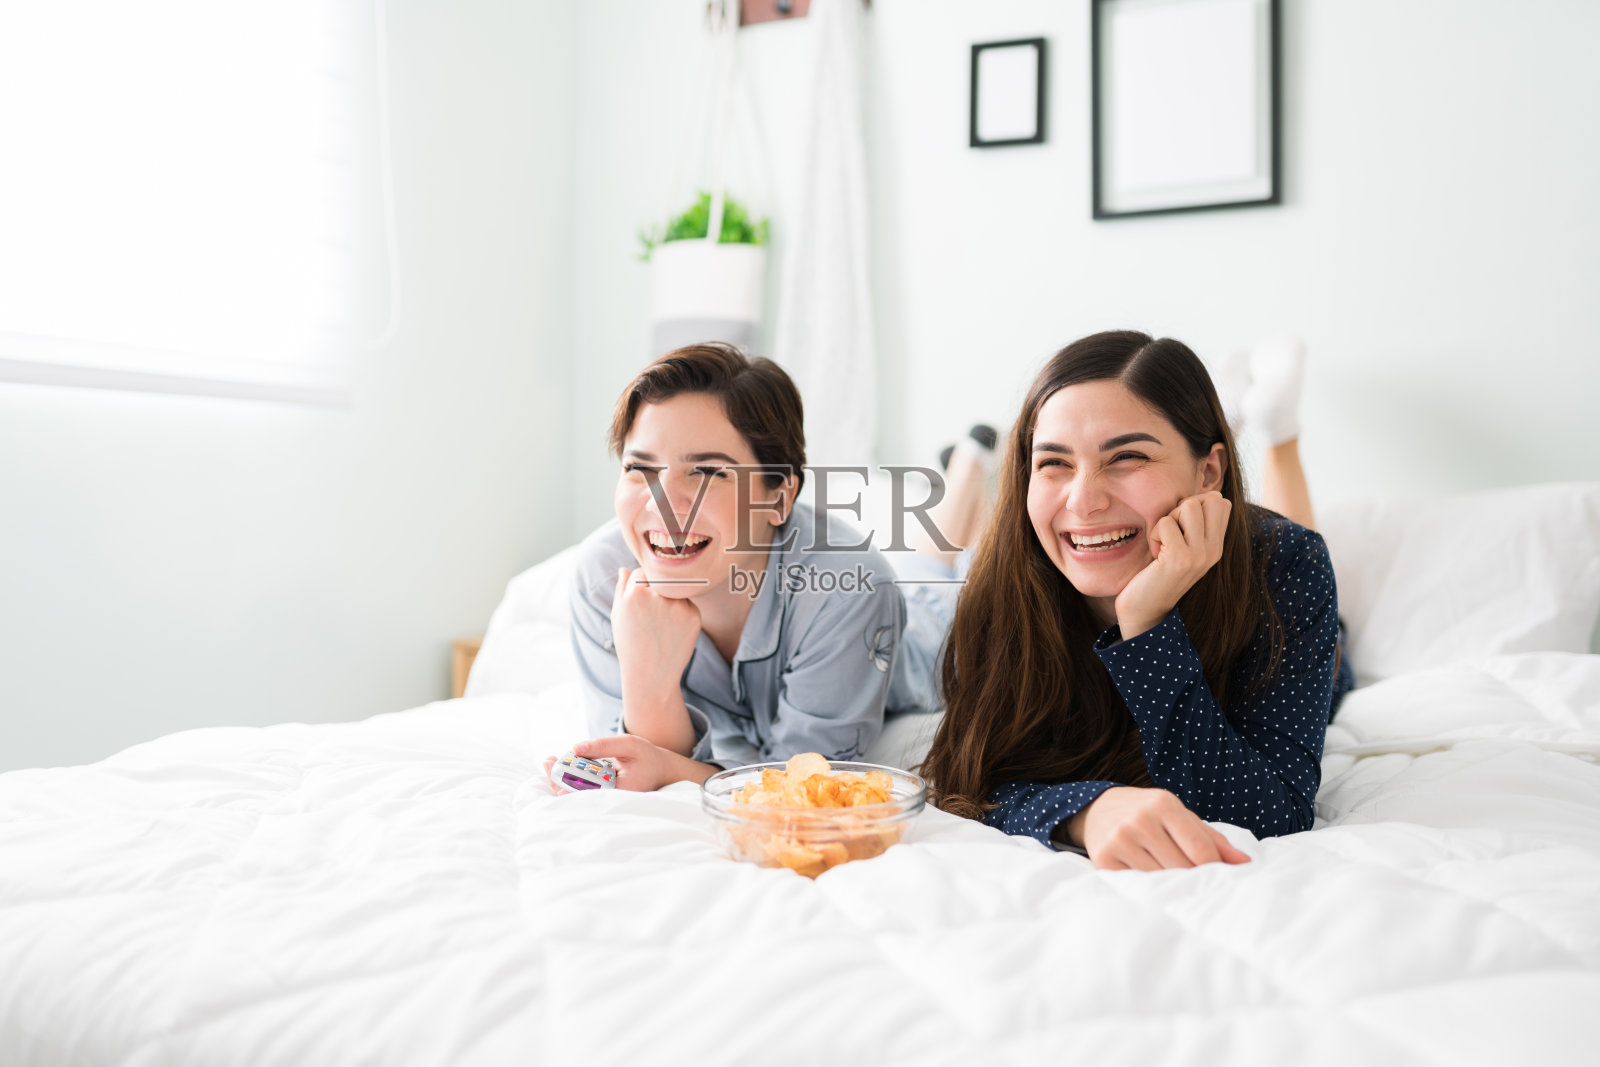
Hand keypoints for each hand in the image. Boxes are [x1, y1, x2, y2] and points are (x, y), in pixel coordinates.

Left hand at [545, 735, 714, 792]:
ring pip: (578, 793)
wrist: (662, 771)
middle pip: (579, 794)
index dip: (570, 786)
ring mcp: (606, 799)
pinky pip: (582, 790)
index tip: (556, 775)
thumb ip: (604, 746)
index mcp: (620, 792)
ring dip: (561, 778)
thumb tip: (577, 747)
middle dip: (560, 778)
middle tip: (546, 761)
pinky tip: (557, 767)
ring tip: (547, 762)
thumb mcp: (629, 745)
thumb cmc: (648, 758)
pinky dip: (569, 779)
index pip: (589, 792)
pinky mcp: (602, 795)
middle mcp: (611, 800)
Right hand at [610, 567, 701, 693]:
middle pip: (661, 579)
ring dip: (670, 600)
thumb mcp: (618, 617)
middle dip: (656, 590)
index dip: (639, 588)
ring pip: (676, 589)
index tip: (638, 605)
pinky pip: (687, 603)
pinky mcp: (694, 615)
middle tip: (652, 615)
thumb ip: (621, 589)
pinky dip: (681, 613)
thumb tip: (625, 568)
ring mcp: (678, 605)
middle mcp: (658, 596)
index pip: (641, 572)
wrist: (652, 675)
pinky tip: (672, 631)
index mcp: (635, 593)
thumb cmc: (630, 645)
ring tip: (661, 626)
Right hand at [1067, 786, 1250, 870]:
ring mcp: (1120, 839)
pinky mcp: (1104, 858)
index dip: (1214, 870)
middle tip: (1197, 885)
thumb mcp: (1180, 817)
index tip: (1218, 879)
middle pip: (1182, 868)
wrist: (1097, 810)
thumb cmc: (1149, 815)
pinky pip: (1137, 884)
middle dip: (1193, 879)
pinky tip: (1150, 882)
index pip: (1200, 849)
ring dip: (1172, 886)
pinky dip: (1148, 888)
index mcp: (1164, 804)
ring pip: (1160, 879)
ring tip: (1174, 884)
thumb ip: (1213, 840)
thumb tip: (1245, 863)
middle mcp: (1140, 819)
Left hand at [1114, 491, 1230, 638]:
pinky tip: (1155, 554)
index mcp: (1216, 546)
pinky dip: (1155, 534)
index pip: (1220, 502)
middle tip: (1171, 532)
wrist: (1146, 609)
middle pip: (1209, 499)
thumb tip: (1199, 494)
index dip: (1196, 504)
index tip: (1181, 527)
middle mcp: (1213, 550)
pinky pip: (1165, 523)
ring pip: (1189, 506)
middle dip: (1183, 507)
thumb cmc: (1157, 573)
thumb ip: (1194, 525)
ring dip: (1169, 518)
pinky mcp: (1180, 559)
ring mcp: (1199, 555)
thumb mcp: (1183, 548)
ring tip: (1164, 542)